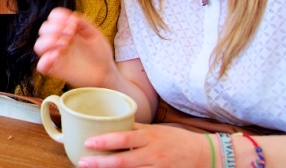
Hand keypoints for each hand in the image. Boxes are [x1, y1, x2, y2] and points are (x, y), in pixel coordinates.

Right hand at [34, 7, 115, 87]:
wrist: (106, 72)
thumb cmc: (100, 53)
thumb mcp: (94, 33)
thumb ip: (83, 22)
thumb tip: (71, 17)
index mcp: (66, 30)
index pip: (52, 18)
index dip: (58, 17)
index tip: (72, 23)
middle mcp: (58, 41)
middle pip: (43, 29)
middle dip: (55, 28)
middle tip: (71, 33)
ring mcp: (56, 55)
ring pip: (38, 45)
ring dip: (49, 41)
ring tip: (65, 43)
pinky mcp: (56, 70)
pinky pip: (41, 65)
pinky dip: (45, 60)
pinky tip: (58, 56)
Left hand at [76, 123, 212, 167]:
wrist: (204, 155)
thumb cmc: (175, 140)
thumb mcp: (155, 130)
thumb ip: (134, 128)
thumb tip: (110, 122)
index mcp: (149, 137)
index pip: (124, 138)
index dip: (105, 141)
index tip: (87, 142)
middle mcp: (152, 154)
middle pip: (123, 161)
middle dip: (101, 163)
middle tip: (82, 162)